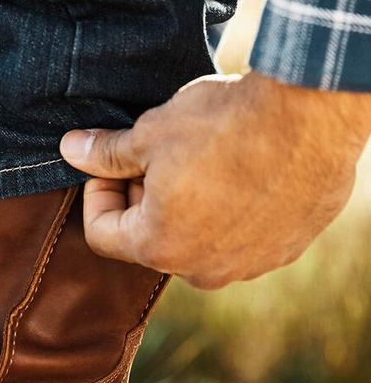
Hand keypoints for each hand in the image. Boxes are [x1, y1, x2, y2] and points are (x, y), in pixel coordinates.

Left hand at [59, 71, 370, 288]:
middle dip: (143, 198)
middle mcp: (204, 269)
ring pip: (198, 238)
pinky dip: (232, 209)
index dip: (98, 193)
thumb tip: (70, 150)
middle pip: (150, 238)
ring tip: (200, 159)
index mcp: (159, 248)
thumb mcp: (149, 134)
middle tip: (155, 155)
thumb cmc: (224, 124)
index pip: (102, 234)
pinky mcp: (288, 246)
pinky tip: (240, 168)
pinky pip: (244, 235)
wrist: (312, 112)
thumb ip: (105, 153)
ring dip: (187, 205)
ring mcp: (251, 263)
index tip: (111, 163)